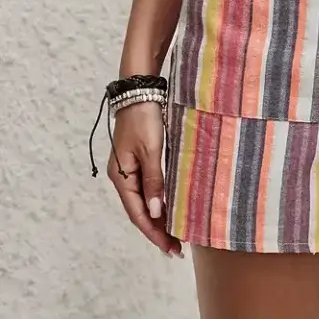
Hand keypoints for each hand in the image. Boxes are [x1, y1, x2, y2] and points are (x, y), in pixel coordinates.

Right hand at [107, 102, 182, 257]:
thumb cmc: (145, 118)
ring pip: (145, 200)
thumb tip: (157, 213)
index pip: (138, 214)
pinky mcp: (139, 159)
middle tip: (177, 248)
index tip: (171, 248)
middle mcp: (123, 176)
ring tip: (175, 233)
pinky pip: (148, 187)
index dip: (154, 233)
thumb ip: (154, 181)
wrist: (140, 91)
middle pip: (140, 211)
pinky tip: (170, 206)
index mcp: (122, 177)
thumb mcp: (151, 150)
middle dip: (157, 230)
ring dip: (159, 217)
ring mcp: (130, 168)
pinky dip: (159, 200)